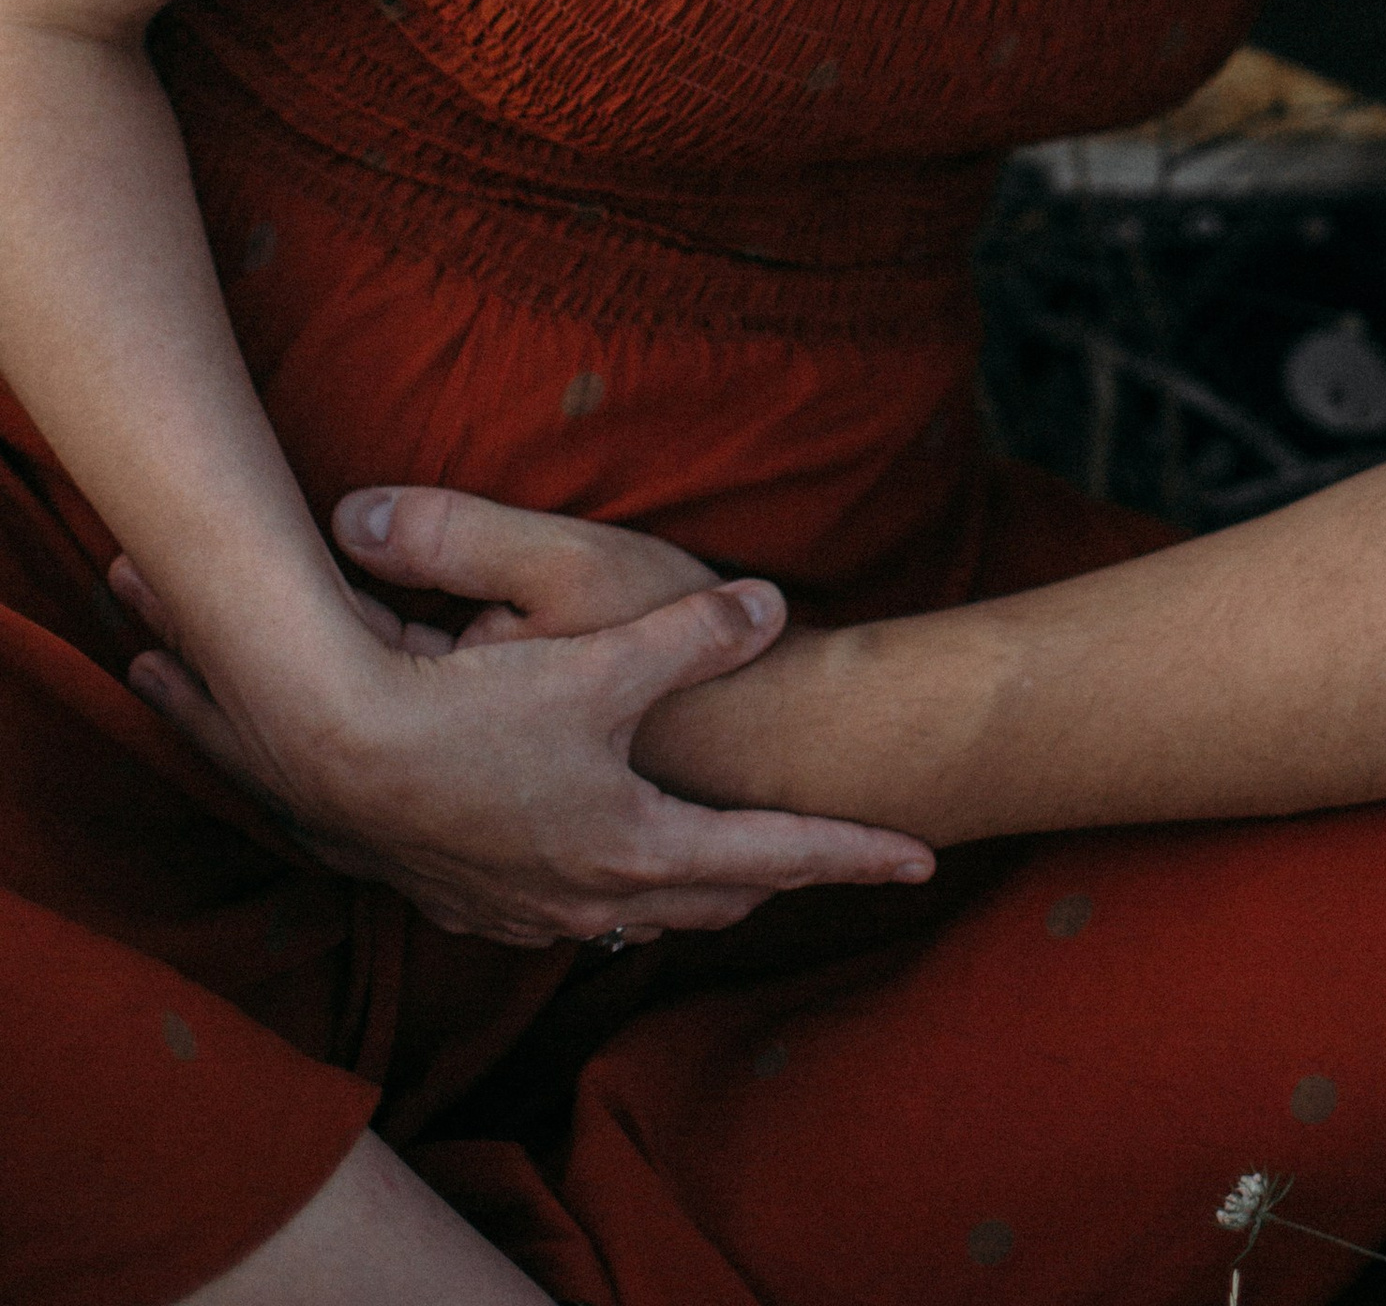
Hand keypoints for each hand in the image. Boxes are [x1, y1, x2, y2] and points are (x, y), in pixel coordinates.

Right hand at [107, 517, 934, 944]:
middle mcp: (591, 894)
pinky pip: (565, 903)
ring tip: (722, 861)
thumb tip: (770, 607)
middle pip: (712, 895)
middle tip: (825, 854)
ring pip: (636, 908)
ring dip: (687, 883)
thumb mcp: (603, 656)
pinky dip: (604, 883)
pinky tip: (589, 856)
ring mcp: (525, 907)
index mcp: (642, 845)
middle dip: (773, 874)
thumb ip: (696, 634)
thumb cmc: (469, 710)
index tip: (924, 858)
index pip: (779, 855)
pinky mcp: (468, 898)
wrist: (331, 759)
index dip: (856, 851)